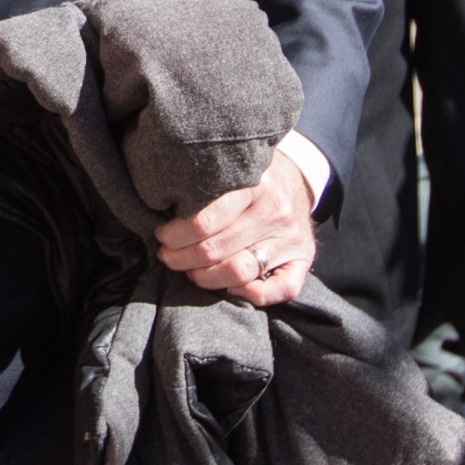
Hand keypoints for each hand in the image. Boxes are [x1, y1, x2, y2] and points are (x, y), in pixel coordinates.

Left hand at [153, 150, 316, 305]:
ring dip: (205, 277)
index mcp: (253, 184)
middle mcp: (275, 211)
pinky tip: (229, 286)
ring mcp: (292, 237)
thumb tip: (159, 207)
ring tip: (190, 269)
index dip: (175, 235)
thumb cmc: (248, 178)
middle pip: (216, 250)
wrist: (295, 177)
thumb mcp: (228, 170)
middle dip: (181, 258)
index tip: (162, 235)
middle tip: (168, 254)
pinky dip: (249, 294)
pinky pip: (281, 290)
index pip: (204, 221)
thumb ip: (202, 186)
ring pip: (240, 273)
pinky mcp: (305, 258)